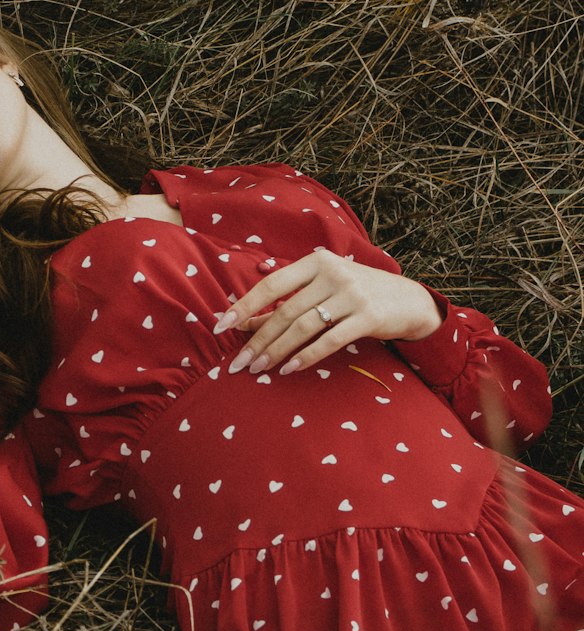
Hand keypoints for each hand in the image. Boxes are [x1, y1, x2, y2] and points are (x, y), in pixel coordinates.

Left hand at [215, 248, 442, 374]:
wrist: (409, 301)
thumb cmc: (357, 294)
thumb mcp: (324, 287)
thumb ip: (289, 299)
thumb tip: (245, 321)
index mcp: (317, 261)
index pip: (272, 284)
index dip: (244, 306)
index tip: (221, 326)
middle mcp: (333, 273)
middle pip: (285, 311)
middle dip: (258, 339)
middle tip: (239, 363)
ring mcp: (352, 294)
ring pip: (303, 327)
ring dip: (277, 351)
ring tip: (259, 369)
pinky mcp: (367, 317)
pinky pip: (329, 340)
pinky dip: (306, 357)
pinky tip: (289, 369)